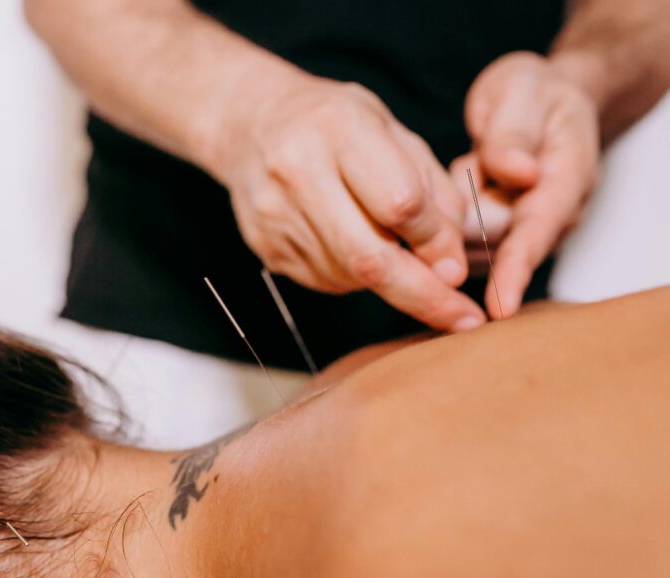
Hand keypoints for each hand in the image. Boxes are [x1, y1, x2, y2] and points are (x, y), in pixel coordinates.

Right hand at [210, 75, 486, 332]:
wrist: (252, 124)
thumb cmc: (336, 124)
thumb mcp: (393, 131)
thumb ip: (432, 190)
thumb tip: (450, 264)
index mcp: (339, 127)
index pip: (400, 203)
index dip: (437, 242)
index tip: (458, 267)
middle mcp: (298, 170)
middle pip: (370, 256)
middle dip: (423, 294)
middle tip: (462, 317)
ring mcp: (275, 213)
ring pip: (351, 275)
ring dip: (390, 281)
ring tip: (397, 253)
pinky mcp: (265, 246)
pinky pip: (327, 279)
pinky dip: (356, 276)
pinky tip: (355, 245)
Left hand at [460, 51, 600, 318]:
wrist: (537, 100)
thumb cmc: (531, 94)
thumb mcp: (522, 91)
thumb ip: (514, 132)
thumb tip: (518, 172)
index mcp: (568, 177)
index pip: (539, 231)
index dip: (517, 268)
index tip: (499, 305)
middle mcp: (551, 213)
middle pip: (499, 248)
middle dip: (466, 231)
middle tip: (462, 173)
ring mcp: (524, 227)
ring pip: (472, 247)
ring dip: (453, 221)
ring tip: (466, 168)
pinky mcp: (496, 233)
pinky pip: (459, 240)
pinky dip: (445, 221)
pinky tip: (452, 187)